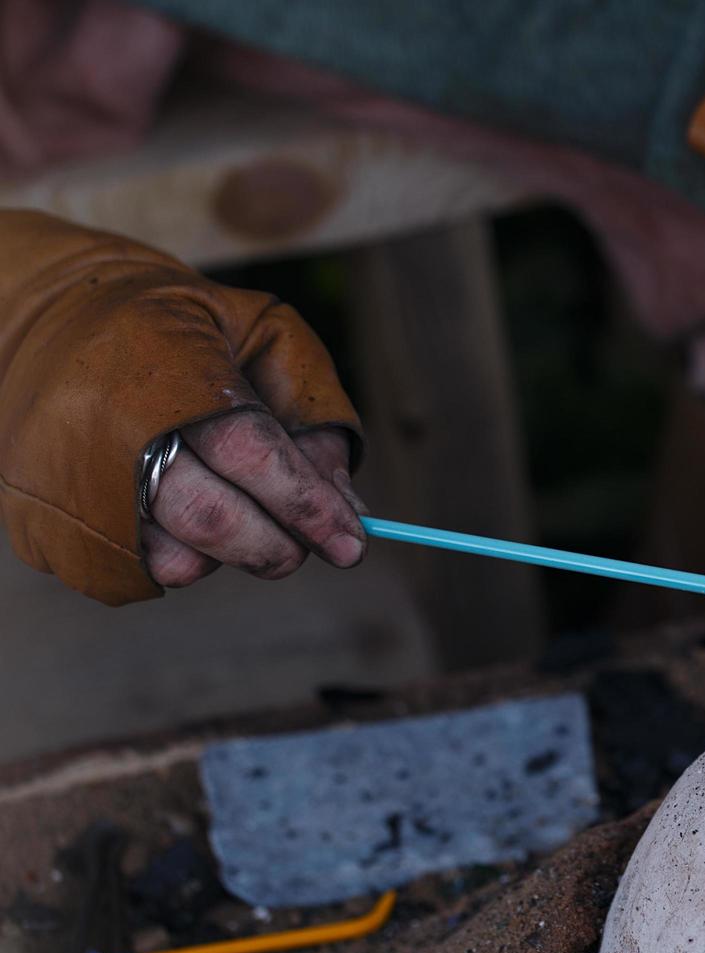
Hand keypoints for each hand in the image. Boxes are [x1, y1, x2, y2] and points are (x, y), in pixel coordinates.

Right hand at [0, 210, 364, 603]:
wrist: (57, 323)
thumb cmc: (186, 330)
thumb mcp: (267, 338)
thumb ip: (315, 417)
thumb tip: (346, 506)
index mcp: (167, 366)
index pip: (250, 452)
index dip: (308, 504)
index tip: (352, 543)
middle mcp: (108, 426)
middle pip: (212, 518)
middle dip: (278, 546)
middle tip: (307, 548)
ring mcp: (72, 480)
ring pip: (176, 559)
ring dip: (228, 553)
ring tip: (234, 506)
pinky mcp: (50, 523)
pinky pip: (138, 575)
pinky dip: (182, 559)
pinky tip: (186, 516)